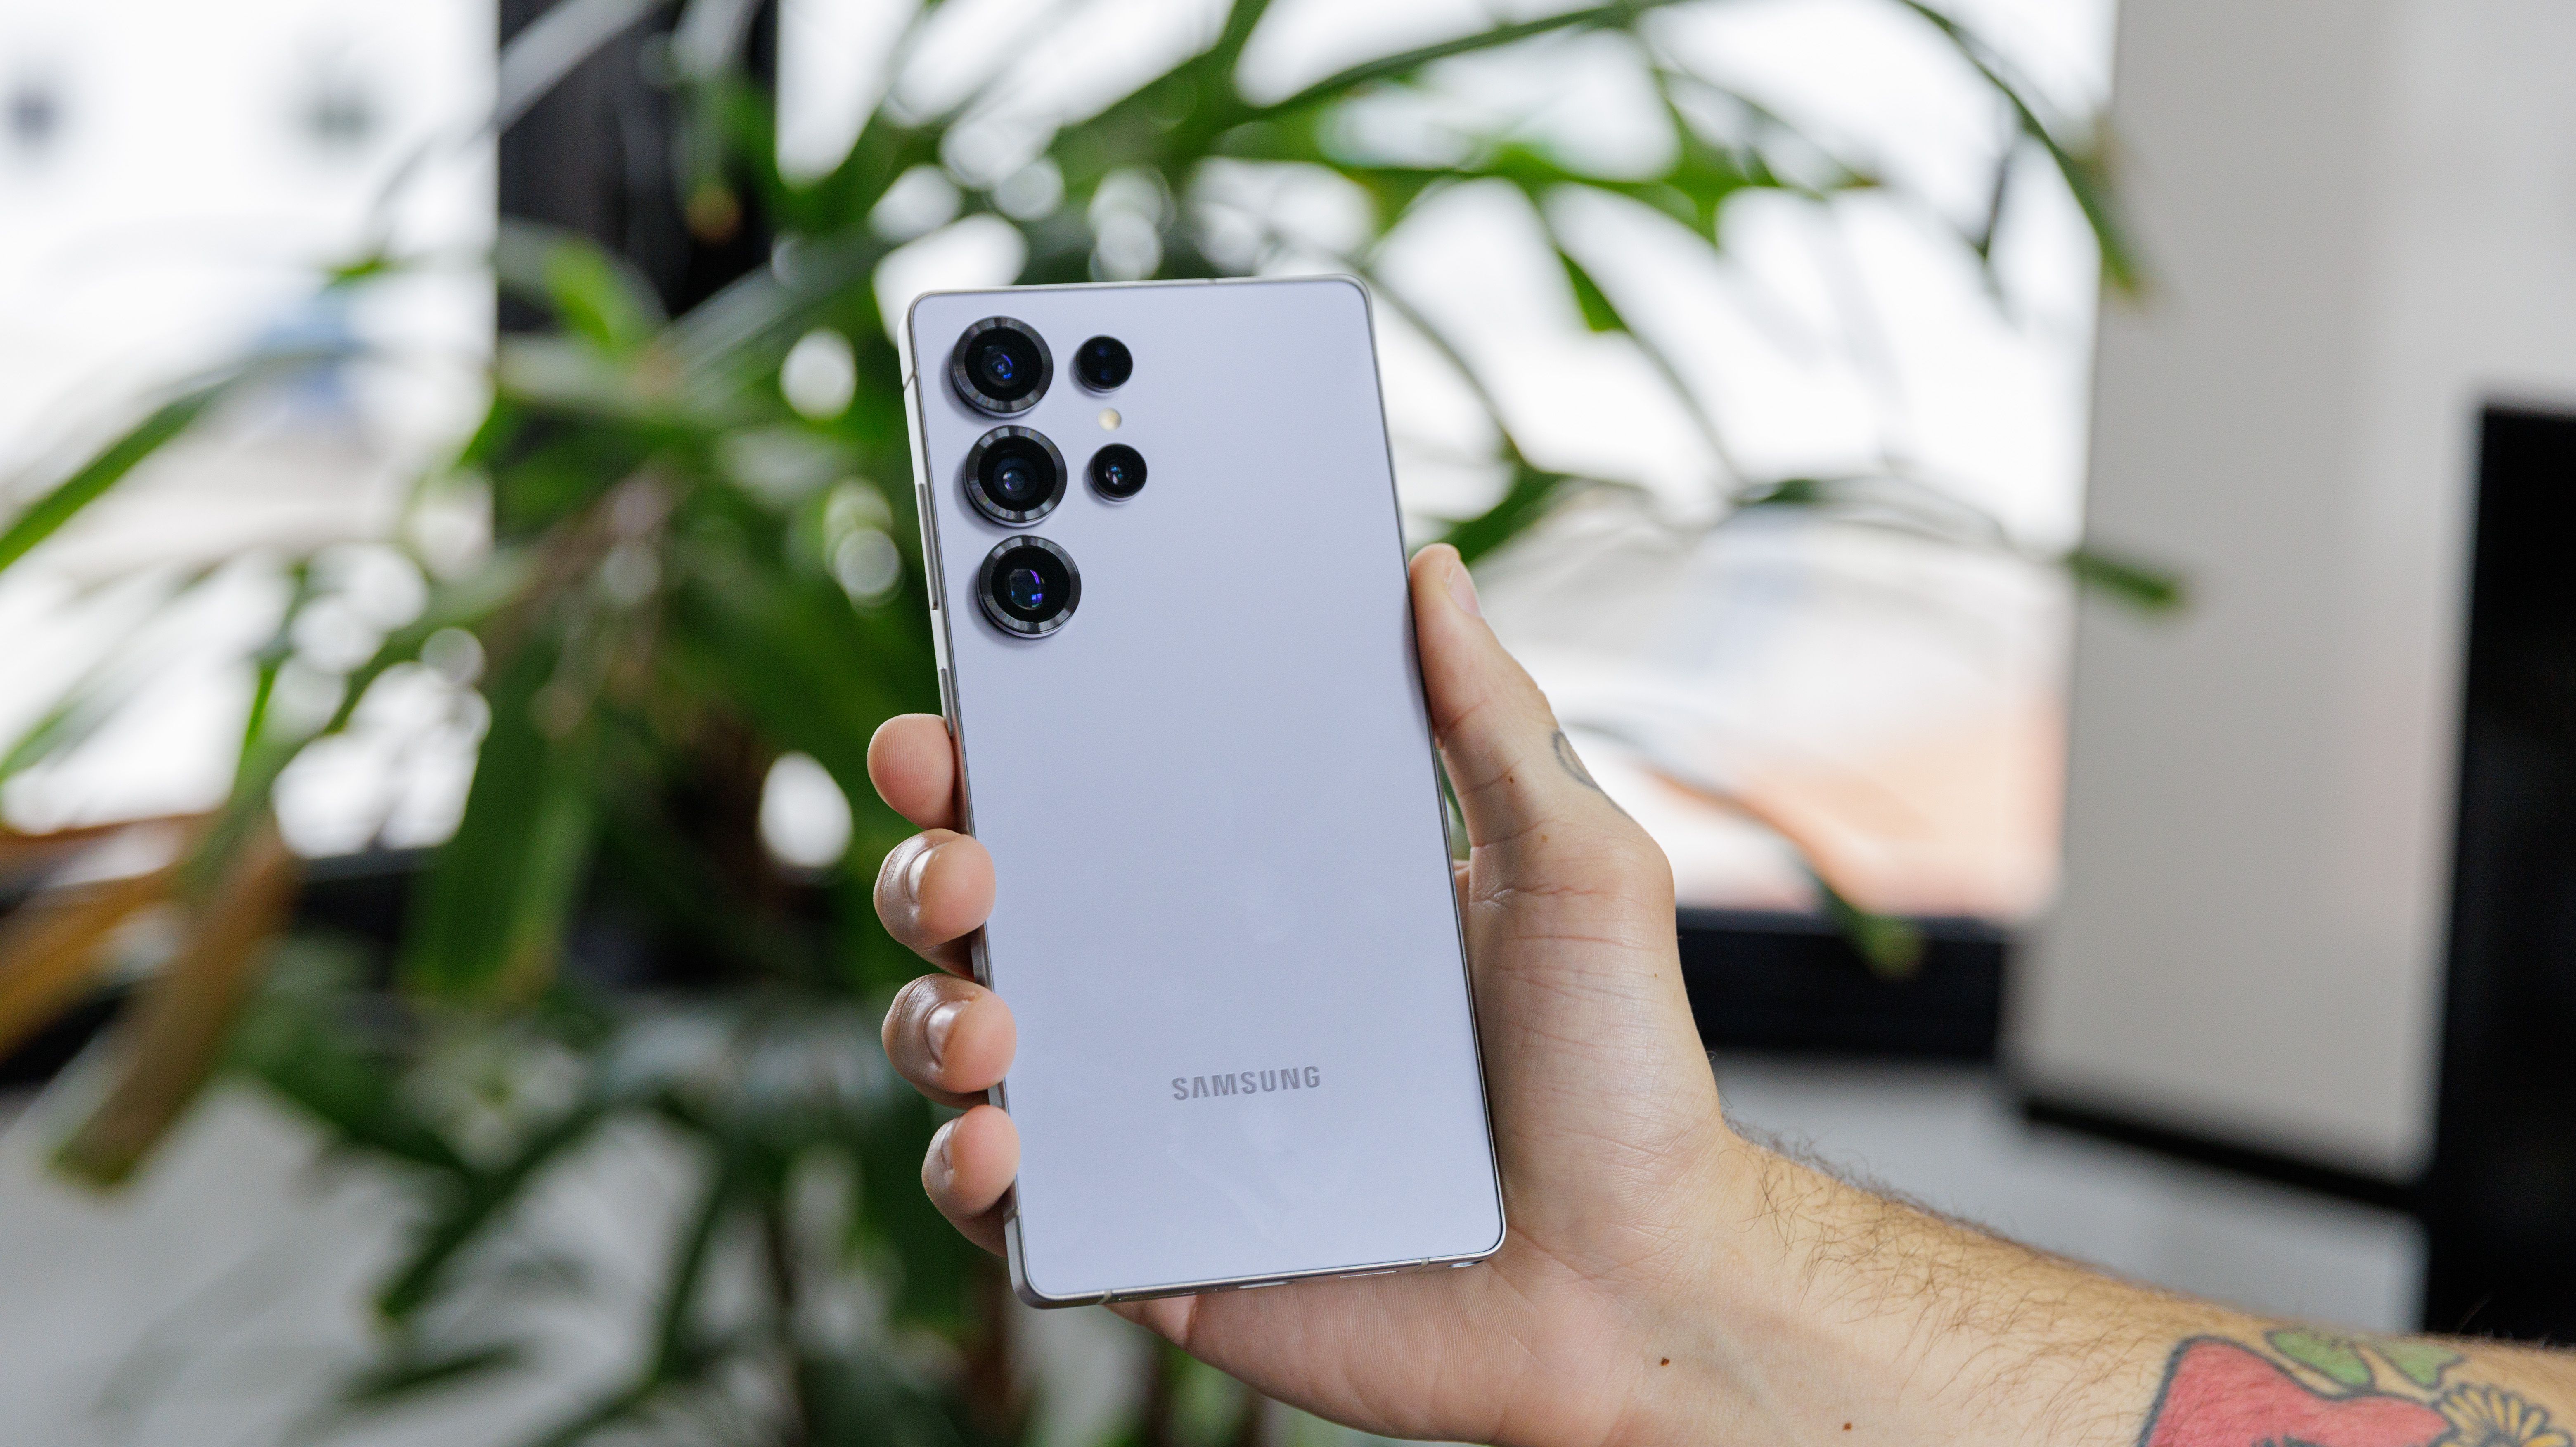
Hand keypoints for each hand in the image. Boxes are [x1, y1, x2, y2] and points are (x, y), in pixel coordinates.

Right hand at [869, 543, 1737, 1445]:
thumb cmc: (1613, 1078)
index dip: (1011, 736)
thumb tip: (1431, 574)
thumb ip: (1496, 724)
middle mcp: (1184, 992)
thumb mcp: (1575, 871)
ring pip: (967, 1038)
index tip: (971, 686)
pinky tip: (1000, 1144)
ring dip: (934, 1008)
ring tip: (989, 1016)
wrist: (1634, 1280)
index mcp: (1262, 891)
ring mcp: (1154, 1113)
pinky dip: (968, 1166)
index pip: (1103, 791)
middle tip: (967, 846)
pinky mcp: (1147, 1232)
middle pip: (997, 904)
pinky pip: (1007, 1202)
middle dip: (936, 857)